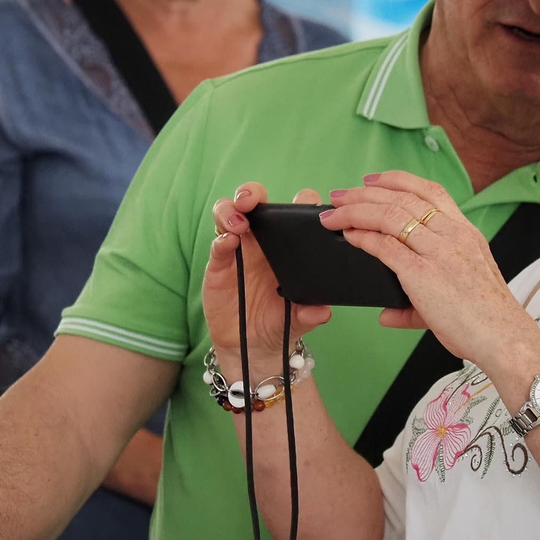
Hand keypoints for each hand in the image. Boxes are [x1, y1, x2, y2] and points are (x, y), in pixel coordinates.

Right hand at [204, 182, 332, 381]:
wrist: (254, 346)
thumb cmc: (281, 322)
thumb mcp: (300, 320)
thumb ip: (310, 313)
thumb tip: (321, 312)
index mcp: (289, 245)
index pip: (295, 212)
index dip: (300, 201)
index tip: (304, 205)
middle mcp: (263, 241)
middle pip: (256, 202)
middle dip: (252, 193)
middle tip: (252, 201)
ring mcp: (239, 249)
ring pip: (229, 214)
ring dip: (231, 210)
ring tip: (238, 223)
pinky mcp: (220, 265)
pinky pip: (218, 244)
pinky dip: (221, 239)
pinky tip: (228, 242)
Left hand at [321, 172, 530, 363]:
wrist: (504, 337)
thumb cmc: (488, 319)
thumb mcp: (460, 293)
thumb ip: (417, 301)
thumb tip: (385, 315)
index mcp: (466, 233)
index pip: (431, 191)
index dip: (398, 180)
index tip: (374, 180)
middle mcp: (453, 235)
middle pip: (403, 198)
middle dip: (365, 192)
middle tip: (340, 194)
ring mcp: (439, 252)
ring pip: (390, 215)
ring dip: (356, 210)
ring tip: (333, 213)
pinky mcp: (423, 274)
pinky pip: (386, 246)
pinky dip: (363, 237)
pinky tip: (348, 235)